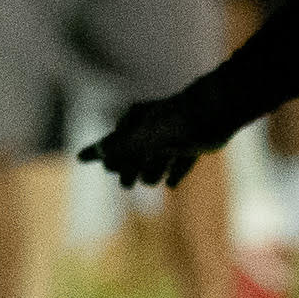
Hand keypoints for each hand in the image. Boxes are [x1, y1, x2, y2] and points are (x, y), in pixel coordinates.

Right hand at [80, 89, 222, 189]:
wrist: (216, 112)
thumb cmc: (175, 125)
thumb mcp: (140, 139)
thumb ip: (114, 149)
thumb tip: (82, 157)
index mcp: (136, 120)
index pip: (115, 142)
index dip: (108, 155)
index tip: (94, 163)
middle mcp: (153, 125)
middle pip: (136, 152)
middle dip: (130, 167)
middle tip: (127, 184)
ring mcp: (174, 134)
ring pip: (157, 157)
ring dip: (152, 171)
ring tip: (151, 180)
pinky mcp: (194, 143)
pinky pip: (180, 161)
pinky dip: (175, 172)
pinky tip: (171, 185)